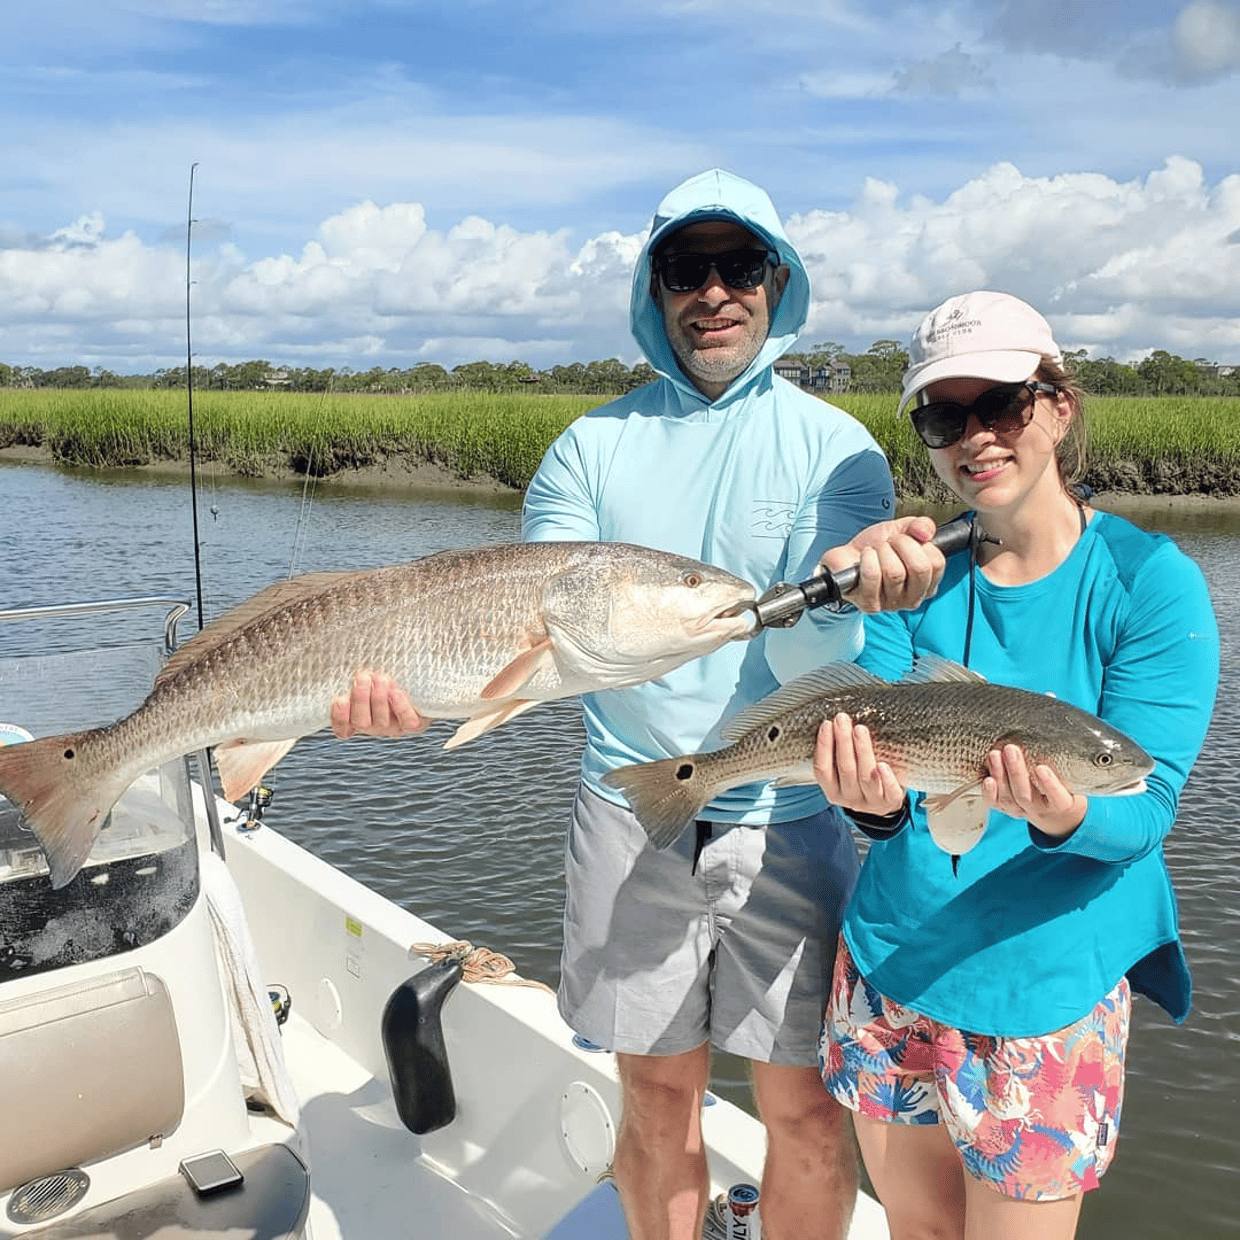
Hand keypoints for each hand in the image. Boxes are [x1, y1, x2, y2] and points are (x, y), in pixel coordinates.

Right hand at [331, 671, 428, 738]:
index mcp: (357, 718)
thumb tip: (353, 671)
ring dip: (379, 697)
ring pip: (380, 721)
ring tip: (381, 678)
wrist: (418, 684)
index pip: (341, 728)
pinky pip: (406, 721)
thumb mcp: (366, 677)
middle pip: (360, 722)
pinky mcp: (414, 724)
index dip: (339, 716)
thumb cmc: (384, 677)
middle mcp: (373, 726)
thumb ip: (355, 678)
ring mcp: (393, 727)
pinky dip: (400, 706)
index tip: (340, 698)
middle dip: (360, 698)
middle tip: (363, 677)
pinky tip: (395, 692)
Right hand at [813, 712, 905, 815]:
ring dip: (862, 751)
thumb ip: (840, 753)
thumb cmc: (862, 776)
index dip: (823, 746)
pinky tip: (882, 764)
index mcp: (833, 791)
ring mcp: (871, 802)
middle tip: (842, 719)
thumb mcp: (845, 770)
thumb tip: (837, 722)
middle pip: (845, 769)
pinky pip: (889, 792)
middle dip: (843, 741)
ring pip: (865, 777)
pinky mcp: (890, 802)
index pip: (822, 769)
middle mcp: (849, 799)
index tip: (827, 724)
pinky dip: (886, 779)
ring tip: (860, 730)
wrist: (886, 799)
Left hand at [819, 515, 945, 612]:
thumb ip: (921, 525)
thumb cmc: (875, 547)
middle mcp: (912, 598)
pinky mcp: (870, 605)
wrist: (847, 556)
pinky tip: (864, 559)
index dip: (918, 543)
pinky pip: (872, 576)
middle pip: (919, 568)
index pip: (936, 563)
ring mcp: (891, 604)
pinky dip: (866, 558)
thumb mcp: (901, 529)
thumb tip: (925, 532)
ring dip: (881, 551)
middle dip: (901, 544)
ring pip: (894, 572)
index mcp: (927, 582)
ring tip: (874, 551)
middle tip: (889, 543)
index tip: (905, 540)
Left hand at [983, 744, 1085, 838]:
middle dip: (1015, 772)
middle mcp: (1039, 809)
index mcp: (1061, 804)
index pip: (1057, 797)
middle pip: (1025, 795)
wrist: (1056, 815)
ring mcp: (1021, 810)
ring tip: (995, 755)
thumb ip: (1060, 768)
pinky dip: (989, 792)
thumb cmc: (1064, 790)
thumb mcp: (1070, 780)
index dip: (1049, 784)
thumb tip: (1047, 741)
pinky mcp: (1007, 808)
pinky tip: (986, 779)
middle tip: (1011, 750)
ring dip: (999, 775)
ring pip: (1008, 798)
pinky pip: (995, 803)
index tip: (1041, 768)